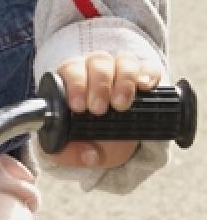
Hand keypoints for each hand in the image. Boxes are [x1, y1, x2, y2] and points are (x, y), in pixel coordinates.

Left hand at [49, 51, 161, 168]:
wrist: (116, 140)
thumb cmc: (92, 137)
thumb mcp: (79, 149)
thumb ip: (71, 155)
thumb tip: (88, 156)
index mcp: (73, 81)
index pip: (71, 70)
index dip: (75, 84)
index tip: (78, 107)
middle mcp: (96, 70)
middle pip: (98, 63)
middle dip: (98, 86)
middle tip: (99, 109)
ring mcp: (121, 71)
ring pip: (122, 62)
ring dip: (122, 81)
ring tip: (121, 105)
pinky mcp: (145, 77)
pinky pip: (149, 68)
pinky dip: (147, 75)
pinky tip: (144, 87)